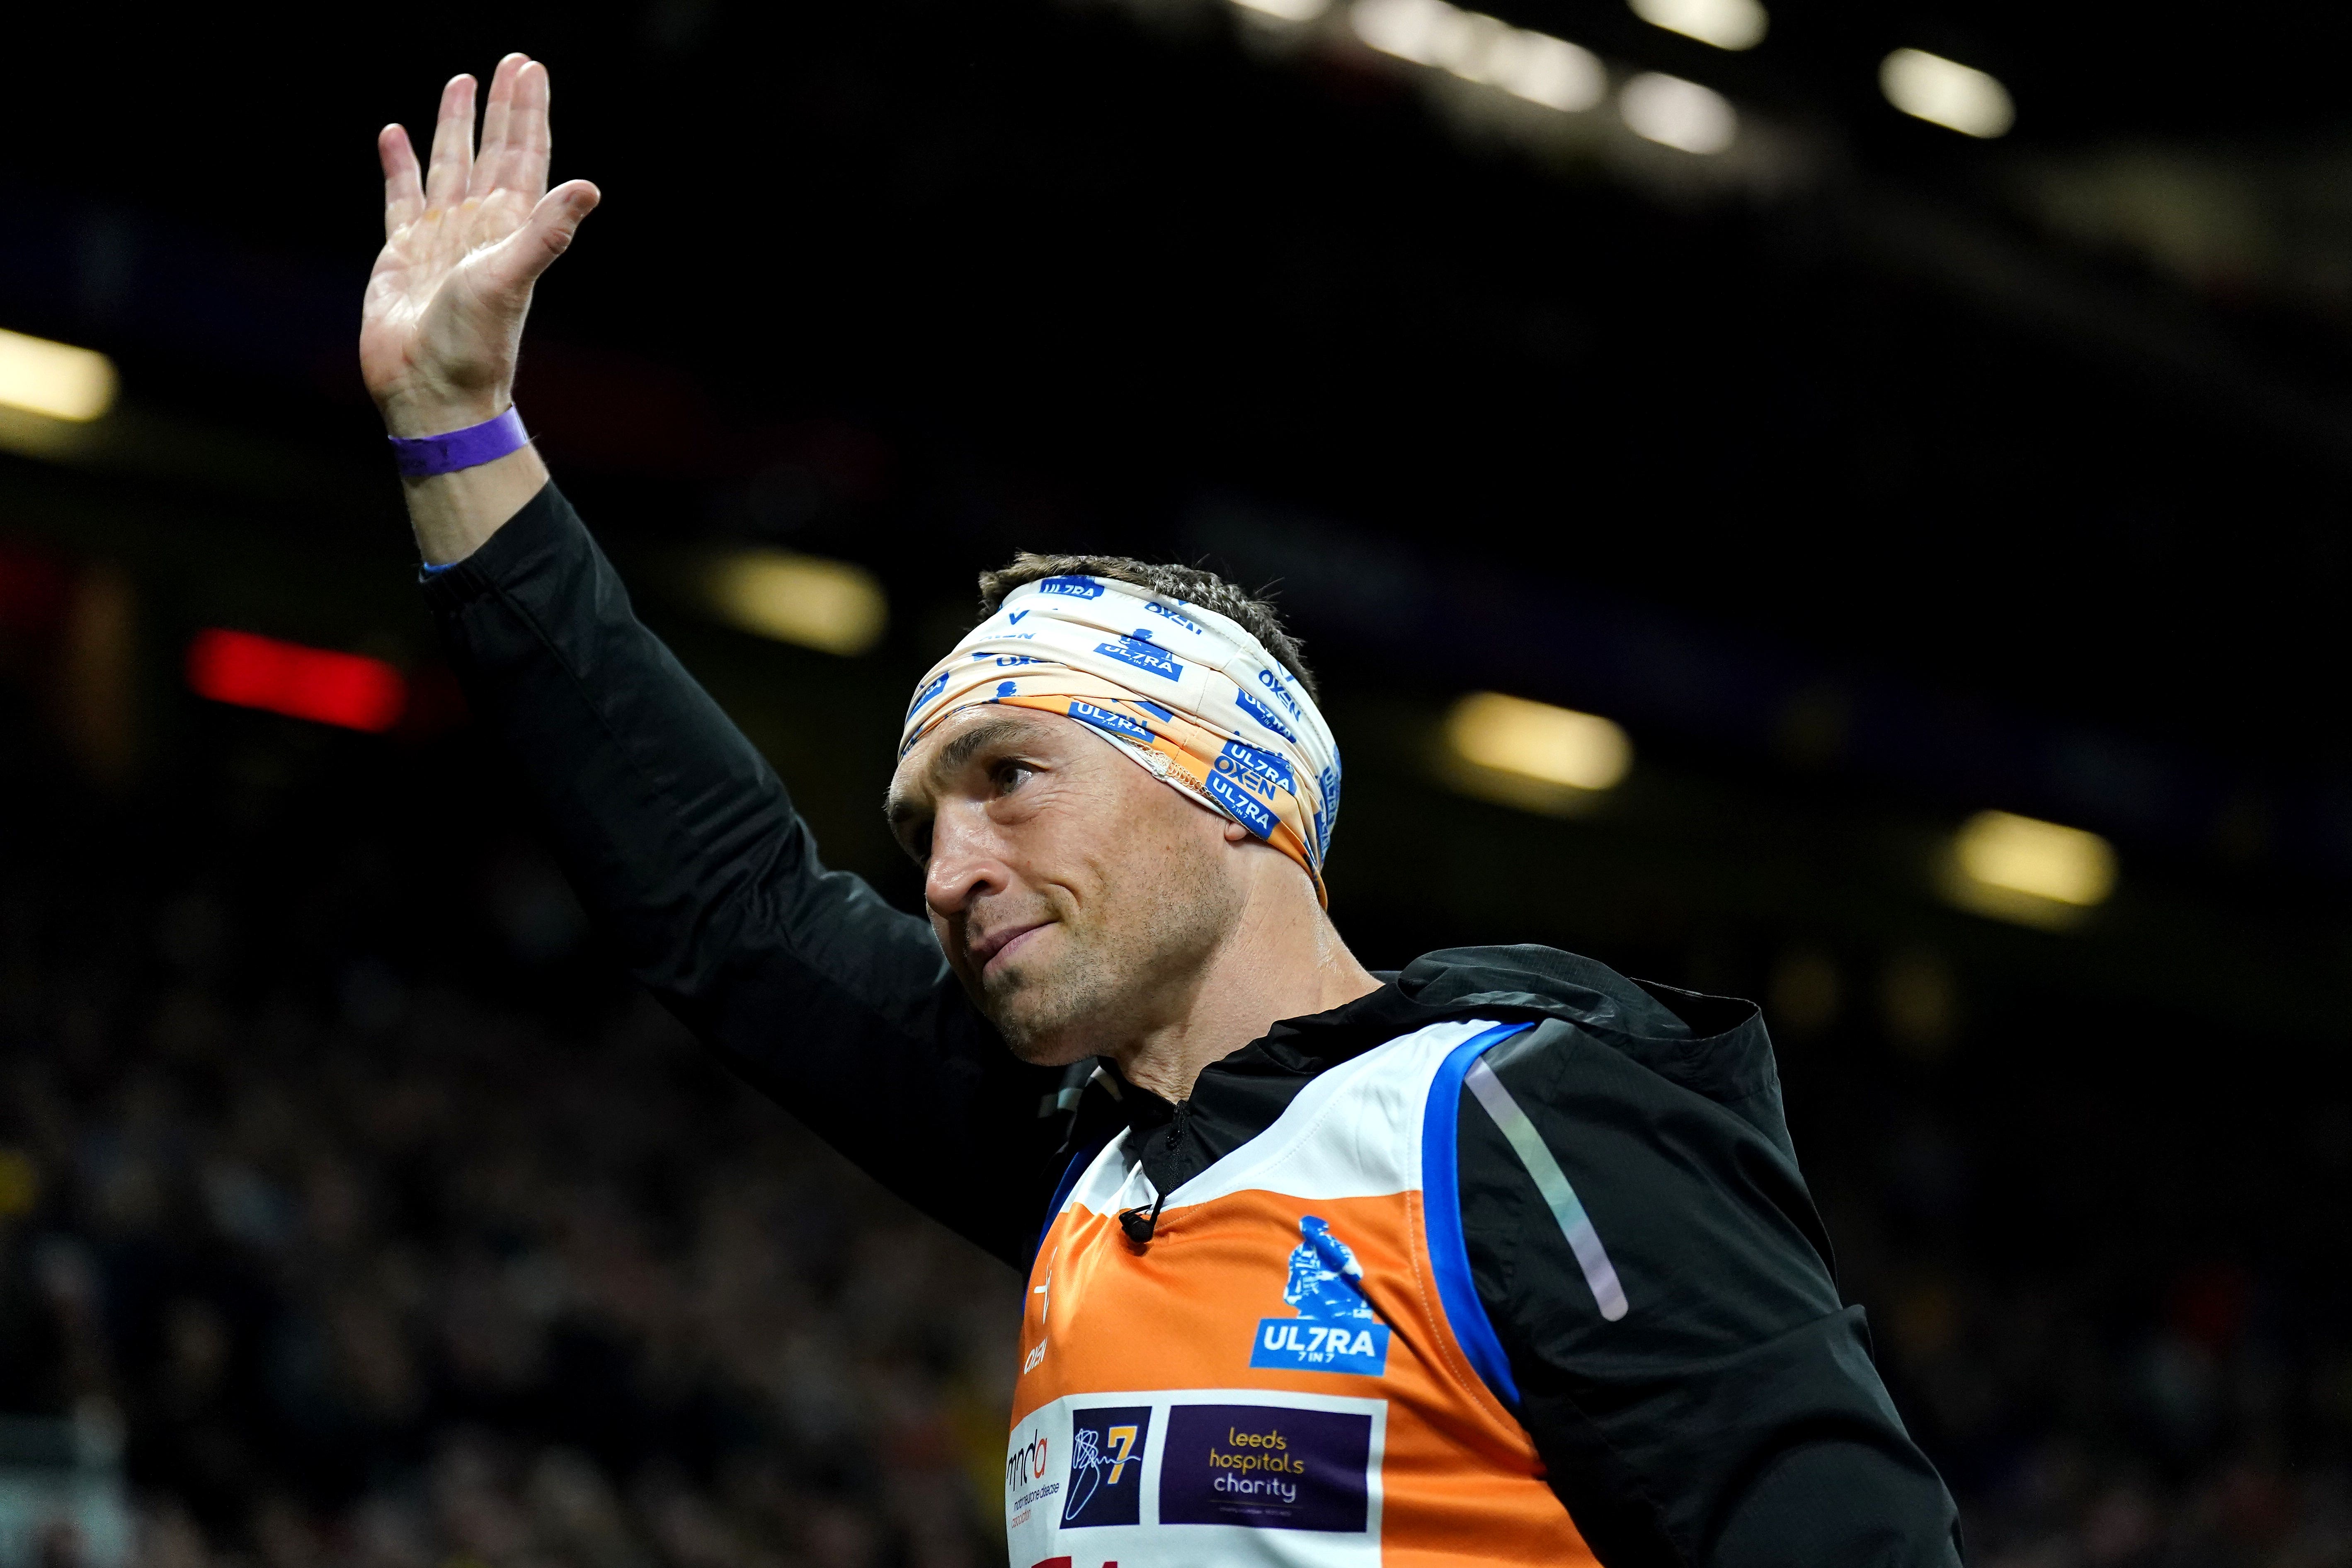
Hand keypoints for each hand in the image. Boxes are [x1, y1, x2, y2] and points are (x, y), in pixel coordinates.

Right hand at [362, 56, 599, 436]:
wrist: (431, 391)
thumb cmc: (473, 345)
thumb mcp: (512, 280)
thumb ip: (548, 232)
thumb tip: (589, 187)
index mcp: (509, 228)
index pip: (524, 156)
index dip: (529, 113)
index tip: (530, 70)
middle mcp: (478, 226)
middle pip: (492, 150)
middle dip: (501, 108)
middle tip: (510, 62)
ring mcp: (440, 237)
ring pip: (449, 165)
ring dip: (455, 125)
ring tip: (460, 82)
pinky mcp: (401, 252)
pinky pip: (400, 196)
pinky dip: (399, 165)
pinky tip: (395, 134)